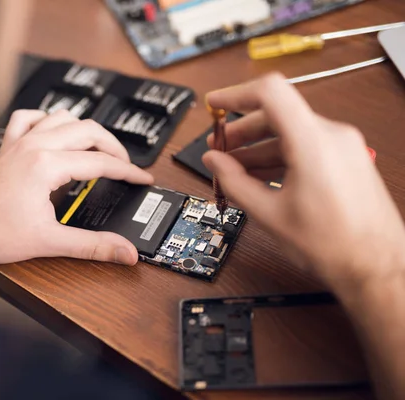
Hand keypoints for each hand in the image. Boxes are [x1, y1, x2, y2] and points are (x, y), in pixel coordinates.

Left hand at [0, 109, 153, 266]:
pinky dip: (48, 119)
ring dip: (85, 129)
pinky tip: (54, 130)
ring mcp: (18, 142)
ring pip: (62, 116)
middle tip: (124, 165)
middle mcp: (33, 146)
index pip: (100, 161)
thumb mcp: (50, 242)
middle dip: (113, 146)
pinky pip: (30, 117)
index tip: (141, 178)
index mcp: (45, 166)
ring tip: (97, 147)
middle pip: (88, 130)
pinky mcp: (7, 145)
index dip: (127, 171)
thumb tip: (123, 251)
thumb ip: (93, 246)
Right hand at [202, 73, 404, 289]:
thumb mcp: (270, 214)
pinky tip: (260, 175)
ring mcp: (343, 147)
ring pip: (290, 132)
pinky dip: (279, 156)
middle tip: (219, 147)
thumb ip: (234, 182)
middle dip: (242, 130)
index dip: (236, 94)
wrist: (376, 267)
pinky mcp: (346, 159)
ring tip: (234, 166)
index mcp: (314, 143)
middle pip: (277, 113)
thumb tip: (215, 162)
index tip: (216, 103)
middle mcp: (333, 136)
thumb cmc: (335, 246)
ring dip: (259, 146)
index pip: (270, 93)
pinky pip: (305, 146)